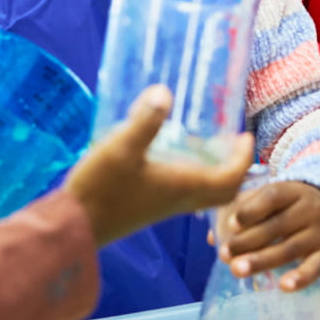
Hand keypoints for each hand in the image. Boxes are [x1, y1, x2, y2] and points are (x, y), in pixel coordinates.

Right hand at [65, 86, 252, 246]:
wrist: (73, 228)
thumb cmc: (101, 189)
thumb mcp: (121, 148)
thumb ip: (145, 121)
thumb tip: (165, 92)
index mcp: (184, 187)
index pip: (230, 179)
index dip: (243, 158)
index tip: (246, 136)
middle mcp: (180, 200)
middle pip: (222, 191)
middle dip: (233, 167)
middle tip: (231, 141)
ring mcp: (164, 206)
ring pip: (203, 192)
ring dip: (213, 171)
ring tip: (206, 143)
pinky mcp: (148, 206)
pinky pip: (183, 192)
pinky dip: (190, 174)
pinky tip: (170, 155)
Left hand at [218, 180, 319, 290]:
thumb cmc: (289, 207)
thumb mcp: (271, 201)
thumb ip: (242, 213)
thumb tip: (212, 238)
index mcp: (293, 190)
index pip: (273, 196)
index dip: (252, 210)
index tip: (232, 224)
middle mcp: (310, 208)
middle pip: (278, 225)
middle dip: (248, 241)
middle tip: (224, 255)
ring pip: (290, 248)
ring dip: (263, 260)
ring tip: (238, 270)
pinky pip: (316, 267)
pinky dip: (301, 277)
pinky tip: (283, 286)